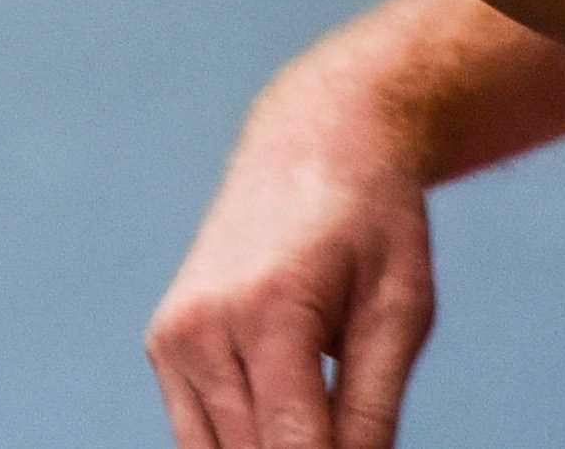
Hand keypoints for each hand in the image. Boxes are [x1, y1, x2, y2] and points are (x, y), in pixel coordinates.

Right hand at [150, 72, 440, 448]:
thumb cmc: (370, 224)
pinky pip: (199, 434)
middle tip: (351, 433)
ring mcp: (172, 338)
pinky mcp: (163, 345)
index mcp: (268, 311)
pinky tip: (289, 412)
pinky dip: (244, 441)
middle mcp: (201, 326)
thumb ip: (374, 411)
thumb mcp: (401, 313)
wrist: (311, 145)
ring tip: (324, 416)